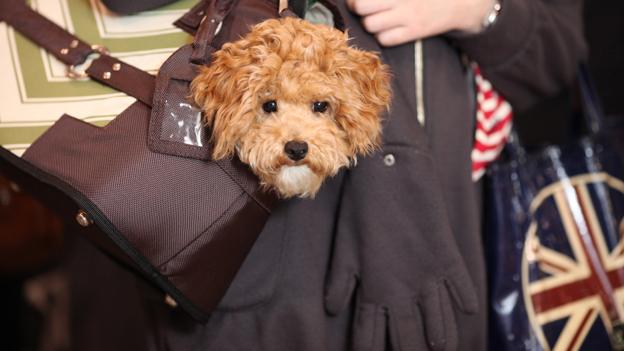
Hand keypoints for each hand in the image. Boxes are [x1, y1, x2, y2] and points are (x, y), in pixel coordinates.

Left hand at [325, 146, 478, 350]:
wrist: (391, 169)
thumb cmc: (361, 208)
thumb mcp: (343, 245)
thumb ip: (340, 281)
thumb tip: (332, 310)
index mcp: (372, 289)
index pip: (370, 337)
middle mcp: (402, 290)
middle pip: (408, 339)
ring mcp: (428, 275)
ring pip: (440, 324)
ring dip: (440, 340)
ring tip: (441, 348)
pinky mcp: (448, 256)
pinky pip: (461, 289)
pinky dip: (464, 303)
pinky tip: (467, 312)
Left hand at [346, 0, 496, 45]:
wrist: (457, 2)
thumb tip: (359, 0)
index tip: (356, 1)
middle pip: (362, 6)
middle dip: (358, 8)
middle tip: (362, 8)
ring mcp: (408, 16)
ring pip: (370, 25)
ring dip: (369, 23)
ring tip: (377, 19)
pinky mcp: (414, 32)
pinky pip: (385, 39)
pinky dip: (382, 36)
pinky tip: (388, 30)